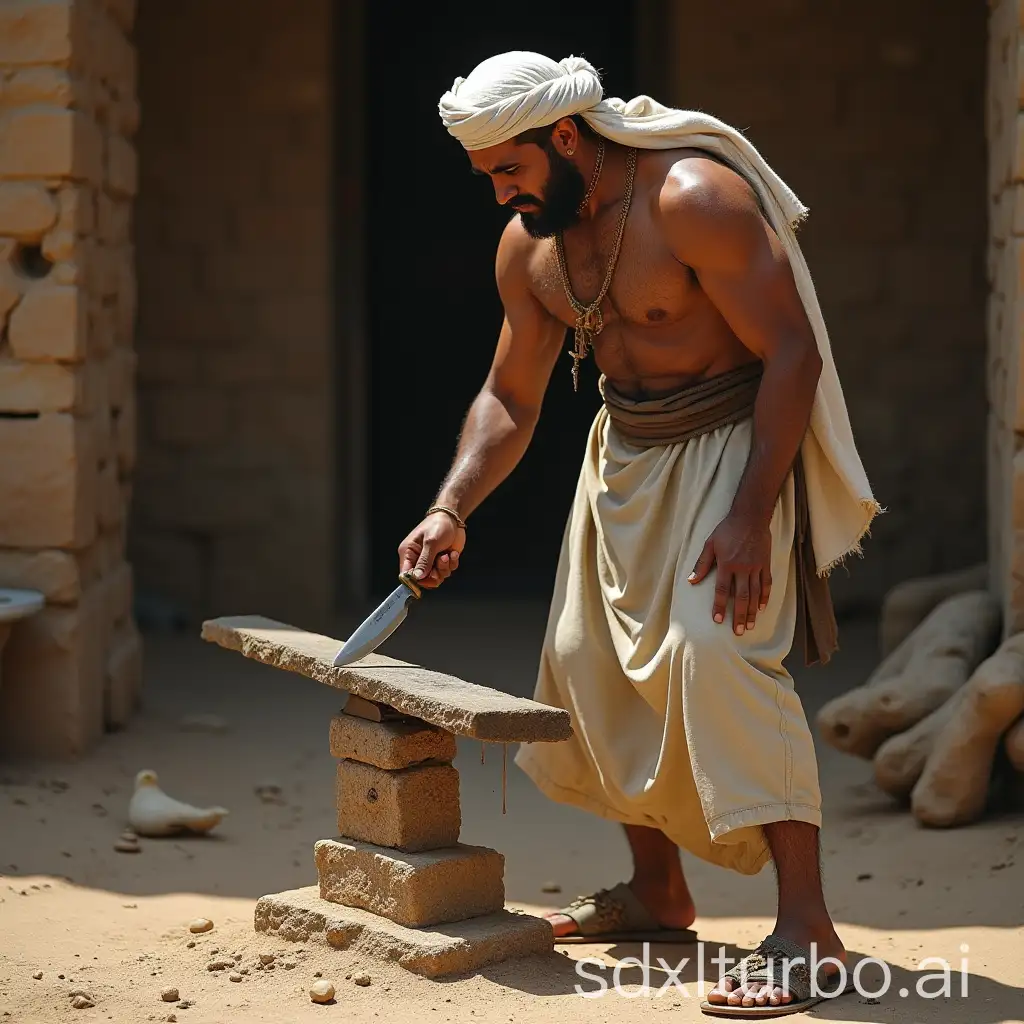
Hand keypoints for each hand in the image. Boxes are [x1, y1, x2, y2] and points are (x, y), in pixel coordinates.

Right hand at [398, 512, 465, 588]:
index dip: (415, 580)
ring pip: (436, 577)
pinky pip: (447, 571)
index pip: (406, 574)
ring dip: (444, 568)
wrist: (453, 519)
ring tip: (447, 555)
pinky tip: (452, 553)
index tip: (426, 579)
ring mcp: (431, 561)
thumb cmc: (438, 525)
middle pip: (422, 579)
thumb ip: (424, 561)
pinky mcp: (442, 561)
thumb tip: (417, 577)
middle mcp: (418, 559)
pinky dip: (452, 564)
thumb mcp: (431, 543)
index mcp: (408, 552)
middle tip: (441, 561)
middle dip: (434, 574)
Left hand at [688, 513, 771, 634]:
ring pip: (755, 593)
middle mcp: (742, 568)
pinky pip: (766, 583)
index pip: (722, 590)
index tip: (718, 620)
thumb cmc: (727, 530)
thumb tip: (691, 581)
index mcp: (727, 564)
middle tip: (739, 631)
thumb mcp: (710, 544)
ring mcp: (756, 567)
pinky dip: (765, 597)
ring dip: (752, 611)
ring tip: (751, 625)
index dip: (720, 606)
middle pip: (741, 596)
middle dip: (740, 615)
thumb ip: (702, 564)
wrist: (750, 517)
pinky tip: (762, 608)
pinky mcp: (765, 564)